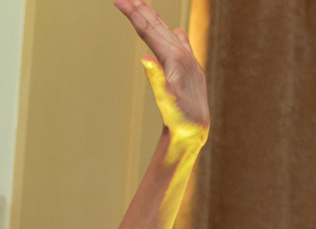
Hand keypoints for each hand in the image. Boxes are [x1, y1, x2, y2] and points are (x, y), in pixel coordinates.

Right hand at [114, 0, 209, 144]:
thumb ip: (156, 77)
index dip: (133, 14)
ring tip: (142, 6)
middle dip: (139, 9)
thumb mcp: (166, 100)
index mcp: (174, 58)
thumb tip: (144, 58)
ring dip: (153, 18)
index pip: (148, 30)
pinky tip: (176, 31)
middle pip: (156, 25)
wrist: (196, 129)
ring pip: (166, 32)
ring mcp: (187, 59)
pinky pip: (180, 45)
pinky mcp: (189, 68)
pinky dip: (173, 35)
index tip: (119, 1)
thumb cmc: (180, 118)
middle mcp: (182, 54)